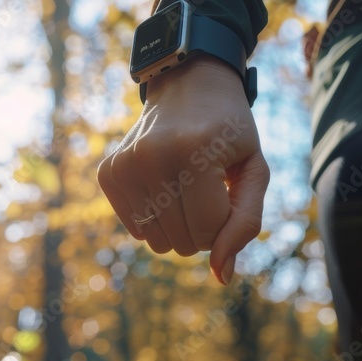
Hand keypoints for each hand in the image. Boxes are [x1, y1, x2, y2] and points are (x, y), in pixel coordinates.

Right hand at [97, 57, 269, 284]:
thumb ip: (245, 223)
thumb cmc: (229, 131)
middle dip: (202, 227)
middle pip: (183, 242)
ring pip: (157, 243)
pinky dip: (154, 218)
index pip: (210, 233)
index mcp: (194, 153)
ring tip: (185, 187)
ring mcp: (125, 165)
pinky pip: (135, 229)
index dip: (225, 224)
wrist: (189, 83)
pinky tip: (162, 185)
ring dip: (178, 226)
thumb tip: (222, 277)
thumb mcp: (254, 170)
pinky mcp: (108, 172)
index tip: (226, 192)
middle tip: (207, 189)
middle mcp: (152, 158)